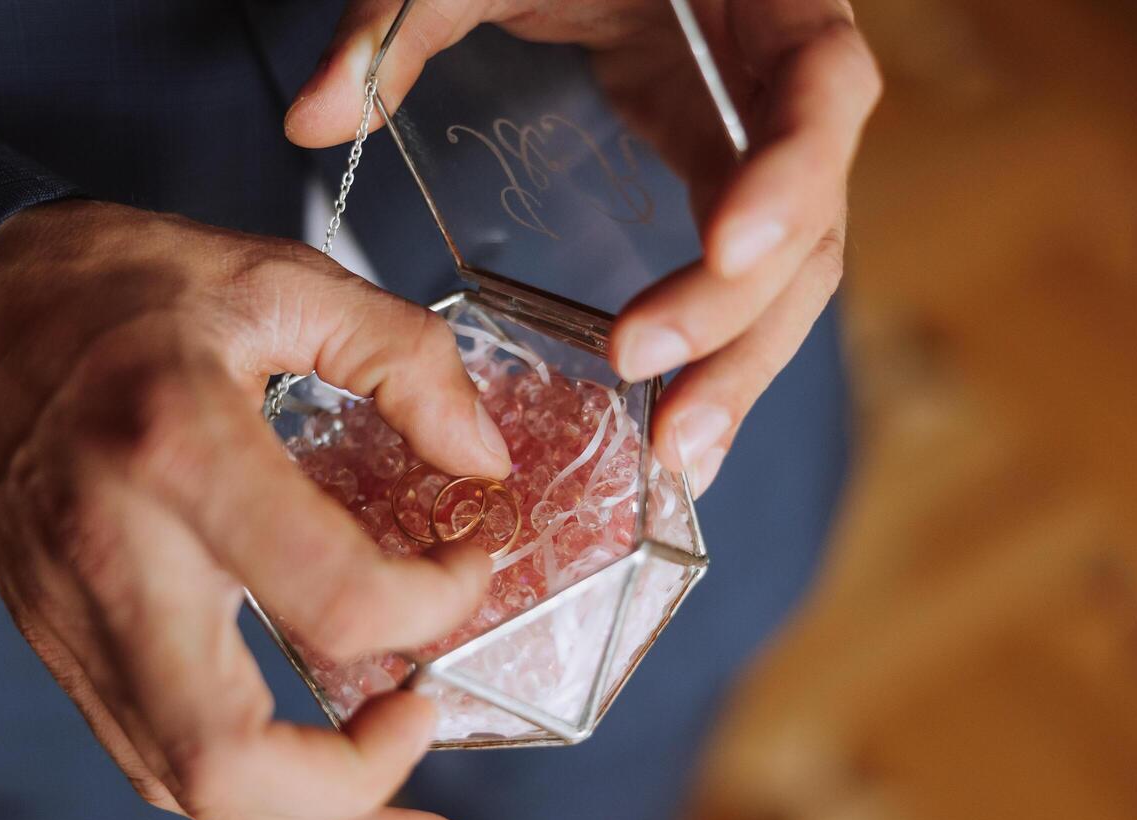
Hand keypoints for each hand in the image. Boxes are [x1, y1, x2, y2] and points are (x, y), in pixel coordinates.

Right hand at [0, 200, 511, 819]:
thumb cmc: (117, 290)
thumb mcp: (276, 279)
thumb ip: (401, 358)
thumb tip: (481, 462)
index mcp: (175, 448)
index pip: (337, 597)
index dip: (440, 600)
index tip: (473, 557)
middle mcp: (115, 559)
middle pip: (229, 760)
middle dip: (360, 799)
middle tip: (435, 728)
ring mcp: (76, 620)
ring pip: (186, 787)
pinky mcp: (64, 645)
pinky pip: (154, 758)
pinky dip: (251, 792)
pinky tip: (318, 784)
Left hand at [286, 0, 880, 496]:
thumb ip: (397, 22)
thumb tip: (313, 122)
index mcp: (760, 1)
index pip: (823, 87)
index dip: (792, 174)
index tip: (727, 249)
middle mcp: (781, 81)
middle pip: (814, 217)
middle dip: (743, 321)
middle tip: (672, 418)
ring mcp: (756, 138)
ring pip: (789, 271)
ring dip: (736, 366)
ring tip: (681, 457)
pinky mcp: (718, 175)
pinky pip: (739, 273)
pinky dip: (711, 347)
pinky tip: (677, 419)